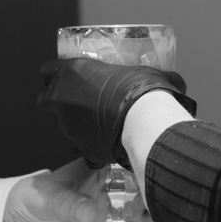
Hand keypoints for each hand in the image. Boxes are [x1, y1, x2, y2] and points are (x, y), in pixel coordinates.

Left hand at [1, 159, 180, 221]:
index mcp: (102, 173)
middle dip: (160, 206)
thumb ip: (64, 202)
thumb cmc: (28, 204)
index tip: (157, 178)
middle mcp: (117, 199)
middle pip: (148, 200)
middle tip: (162, 214)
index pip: (131, 168)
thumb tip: (90, 212)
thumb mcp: (41, 197)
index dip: (147, 171)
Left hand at [36, 58, 195, 168]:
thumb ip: (151, 75)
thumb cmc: (144, 89)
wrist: (146, 121)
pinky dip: (92, 150)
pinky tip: (109, 146)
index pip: (46, 71)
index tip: (64, 78)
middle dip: (56, 104)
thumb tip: (176, 81)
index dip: (53, 75)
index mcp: (71, 73)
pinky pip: (83, 150)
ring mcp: (69, 127)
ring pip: (63, 128)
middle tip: (77, 103)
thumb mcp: (148, 73)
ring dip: (76, 127)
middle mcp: (63, 100)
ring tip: (99, 126)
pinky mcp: (82, 149)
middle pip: (45, 101)